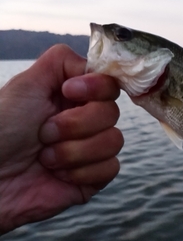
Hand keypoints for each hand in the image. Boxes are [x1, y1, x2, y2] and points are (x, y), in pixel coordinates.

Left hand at [0, 45, 123, 233]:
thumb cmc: (0, 130)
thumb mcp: (26, 84)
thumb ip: (62, 61)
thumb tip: (94, 64)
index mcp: (71, 97)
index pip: (108, 83)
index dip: (96, 88)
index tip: (68, 92)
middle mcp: (84, 121)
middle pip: (112, 112)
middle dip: (75, 124)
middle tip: (44, 133)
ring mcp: (90, 150)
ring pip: (114, 141)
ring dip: (74, 151)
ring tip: (46, 158)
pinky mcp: (92, 178)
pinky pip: (110, 168)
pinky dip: (81, 172)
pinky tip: (58, 175)